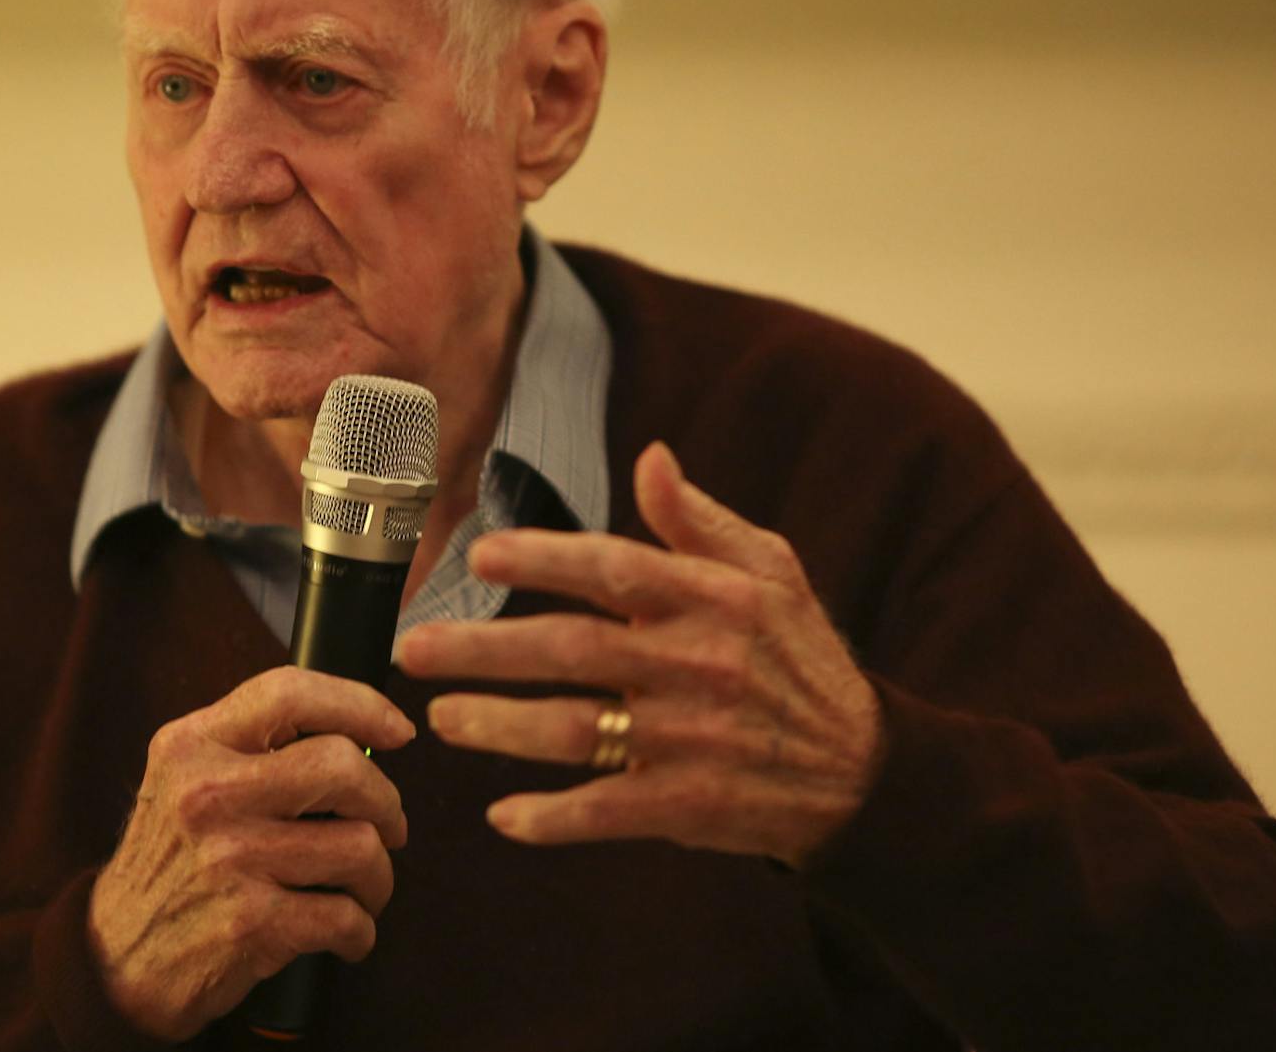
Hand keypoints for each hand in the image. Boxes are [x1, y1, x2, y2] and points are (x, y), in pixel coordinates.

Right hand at [87, 666, 414, 1040]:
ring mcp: (230, 859)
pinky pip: (347, 916)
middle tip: (387, 826)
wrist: (114, 958)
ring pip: (359, 846)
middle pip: (342, 766)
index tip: (397, 731)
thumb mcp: (183, 779)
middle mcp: (208, 795)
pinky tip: (345, 933)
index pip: (290, 693)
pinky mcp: (251, 924)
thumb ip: (251, 745)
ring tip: (361, 888)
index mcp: (192, 745)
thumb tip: (358, 731)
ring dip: (378, 876)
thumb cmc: (171, 861)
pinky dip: (361, 931)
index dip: (360, 704)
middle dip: (385, 802)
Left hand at [396, 441, 883, 867]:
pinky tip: (502, 816)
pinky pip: (609, 811)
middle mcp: (699, 664)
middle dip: (486, 648)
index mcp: (712, 598)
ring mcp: (692, 739)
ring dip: (501, 727)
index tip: (478, 555)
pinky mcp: (690, 805)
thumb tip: (651, 457)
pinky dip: (554, 818)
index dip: (545, 560)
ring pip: (579, 732)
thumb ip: (698, 520)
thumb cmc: (797, 656)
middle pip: (574, 650)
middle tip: (413, 648)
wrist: (861, 771)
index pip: (615, 569)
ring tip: (441, 717)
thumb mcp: (770, 571)